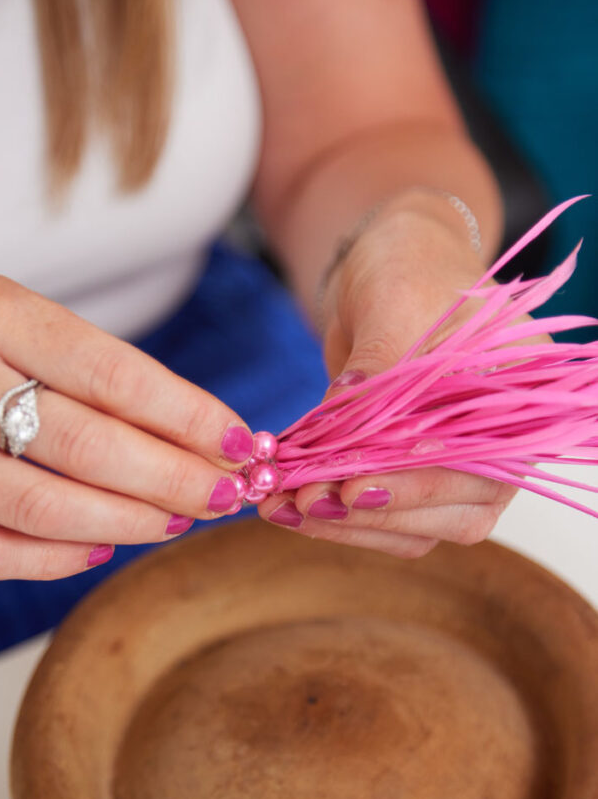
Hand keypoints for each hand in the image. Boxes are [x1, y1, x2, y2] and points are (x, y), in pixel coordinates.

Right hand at [0, 275, 253, 578]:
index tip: (242, 446)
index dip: (191, 420)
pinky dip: (52, 563)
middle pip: (91, 448)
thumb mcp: (12, 323)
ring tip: (173, 522)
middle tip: (224, 497)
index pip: (117, 377)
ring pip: (44, 509)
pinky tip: (98, 552)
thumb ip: (86, 371)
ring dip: (127, 526)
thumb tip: (193, 436)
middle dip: (176, 481)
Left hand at [258, 205, 516, 554]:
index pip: (479, 465)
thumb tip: (343, 421)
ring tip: (280, 505)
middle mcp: (497, 447)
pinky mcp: (406, 477)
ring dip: (344, 524)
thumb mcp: (395, 304)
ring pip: (412, 528)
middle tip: (305, 497)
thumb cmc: (409, 271)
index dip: (417, 485)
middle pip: (452, 514)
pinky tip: (286, 505)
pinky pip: (380, 518)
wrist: (385, 270)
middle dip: (373, 512)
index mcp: (519, 401)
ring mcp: (454, 469)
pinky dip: (333, 518)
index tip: (354, 488)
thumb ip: (378, 367)